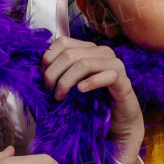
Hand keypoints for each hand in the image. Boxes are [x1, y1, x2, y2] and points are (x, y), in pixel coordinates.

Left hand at [41, 37, 143, 163]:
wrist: (120, 121)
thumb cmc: (95, 102)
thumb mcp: (74, 83)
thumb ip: (62, 72)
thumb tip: (39, 69)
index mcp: (89, 49)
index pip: (63, 42)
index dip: (48, 57)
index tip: (42, 76)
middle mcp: (103, 52)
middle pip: (70, 54)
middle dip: (54, 73)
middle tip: (49, 90)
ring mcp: (115, 65)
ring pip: (84, 64)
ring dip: (67, 81)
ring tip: (60, 96)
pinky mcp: (124, 81)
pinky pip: (108, 75)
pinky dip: (91, 82)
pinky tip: (81, 91)